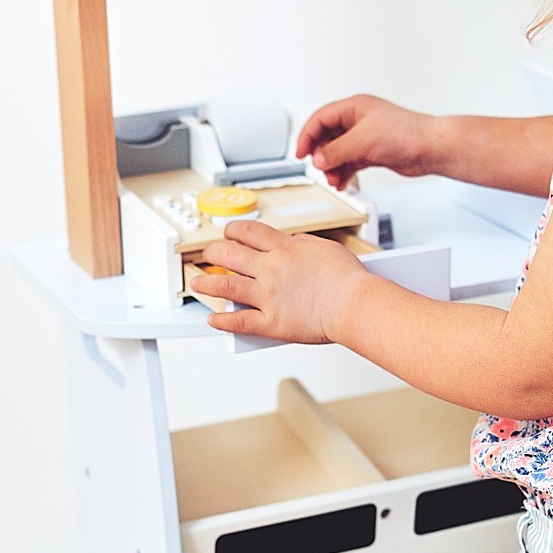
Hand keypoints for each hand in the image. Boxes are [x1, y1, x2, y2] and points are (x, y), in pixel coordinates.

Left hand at [199, 220, 365, 343]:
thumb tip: (290, 243)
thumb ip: (303, 244)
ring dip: (207, 283)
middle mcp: (270, 270)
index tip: (228, 233)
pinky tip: (213, 319)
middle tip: (209, 254)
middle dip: (213, 252)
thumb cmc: (347, 279)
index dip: (233, 230)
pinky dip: (222, 320)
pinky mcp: (271, 322)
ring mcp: (267, 296)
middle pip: (229, 254)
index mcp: (284, 249)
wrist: (354, 304)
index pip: (249, 232)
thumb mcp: (325, 248)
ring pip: (225, 285)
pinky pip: (239, 321)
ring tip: (198, 282)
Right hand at [296, 95, 438, 189]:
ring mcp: (366, 137)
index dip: (307, 135)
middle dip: (321, 154)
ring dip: (332, 167)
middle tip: (319, 168)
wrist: (430, 148)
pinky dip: (343, 172)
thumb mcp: (363, 140)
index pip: (320, 118)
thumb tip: (319, 159)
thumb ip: (337, 150)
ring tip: (333, 179)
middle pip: (327, 136)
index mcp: (354, 108)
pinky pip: (350, 162)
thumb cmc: (407, 133)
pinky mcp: (373, 152)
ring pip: (338, 152)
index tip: (300, 153)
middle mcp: (359, 121)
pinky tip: (342, 182)